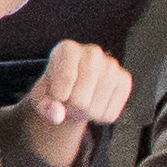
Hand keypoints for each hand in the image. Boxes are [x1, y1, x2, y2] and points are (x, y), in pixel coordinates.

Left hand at [19, 38, 127, 157]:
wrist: (75, 86)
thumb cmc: (55, 88)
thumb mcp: (41, 96)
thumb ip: (44, 106)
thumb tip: (58, 115)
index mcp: (67, 49)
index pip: (66, 78)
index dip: (59, 96)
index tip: (57, 95)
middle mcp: (92, 52)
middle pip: (80, 99)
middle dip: (71, 109)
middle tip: (68, 102)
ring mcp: (111, 65)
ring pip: (95, 108)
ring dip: (85, 114)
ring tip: (81, 102)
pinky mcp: (124, 79)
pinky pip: (110, 113)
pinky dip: (100, 117)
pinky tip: (95, 105)